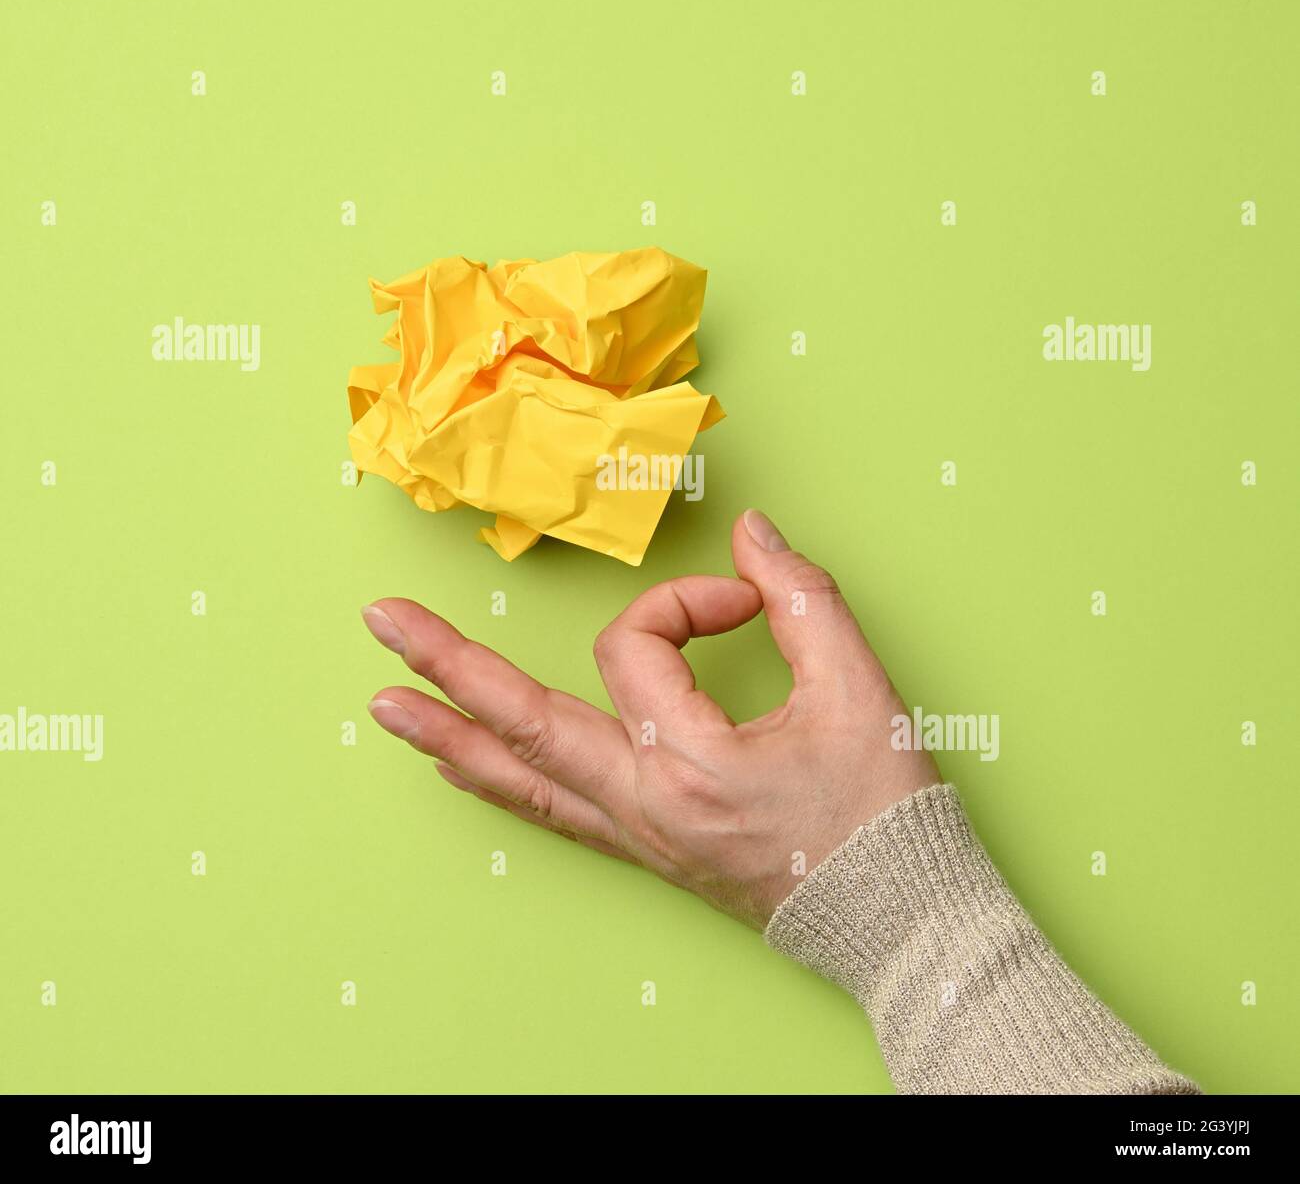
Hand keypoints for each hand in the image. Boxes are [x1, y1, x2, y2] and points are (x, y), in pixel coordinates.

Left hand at [362, 509, 939, 927]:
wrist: (894, 917)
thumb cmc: (880, 812)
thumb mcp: (860, 690)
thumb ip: (801, 596)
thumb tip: (751, 531)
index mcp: (690, 763)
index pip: (641, 648)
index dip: (688, 601)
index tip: (748, 601)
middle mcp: (643, 806)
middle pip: (523, 724)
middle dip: (449, 665)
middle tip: (383, 621)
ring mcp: (635, 835)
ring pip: (520, 782)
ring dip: (448, 735)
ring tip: (385, 703)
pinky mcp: (643, 850)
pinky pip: (550, 813)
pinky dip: (498, 782)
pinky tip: (459, 768)